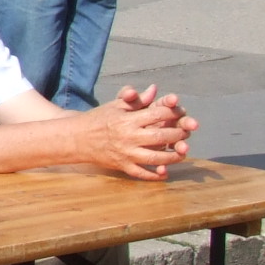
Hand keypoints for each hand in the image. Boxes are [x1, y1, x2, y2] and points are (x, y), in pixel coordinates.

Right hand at [81, 87, 198, 179]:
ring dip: (172, 157)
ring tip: (182, 153)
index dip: (173, 113)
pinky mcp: (122, 166)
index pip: (157, 115)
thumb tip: (154, 90)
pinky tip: (165, 172)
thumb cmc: (98, 118)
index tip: (182, 113)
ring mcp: (126, 154)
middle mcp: (128, 137)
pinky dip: (154, 175)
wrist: (77, 138)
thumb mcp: (116, 106)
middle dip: (177, 135)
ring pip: (155, 158)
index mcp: (128, 119)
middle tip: (187, 133)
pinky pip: (141, 173)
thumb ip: (137, 99)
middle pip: (160, 137)